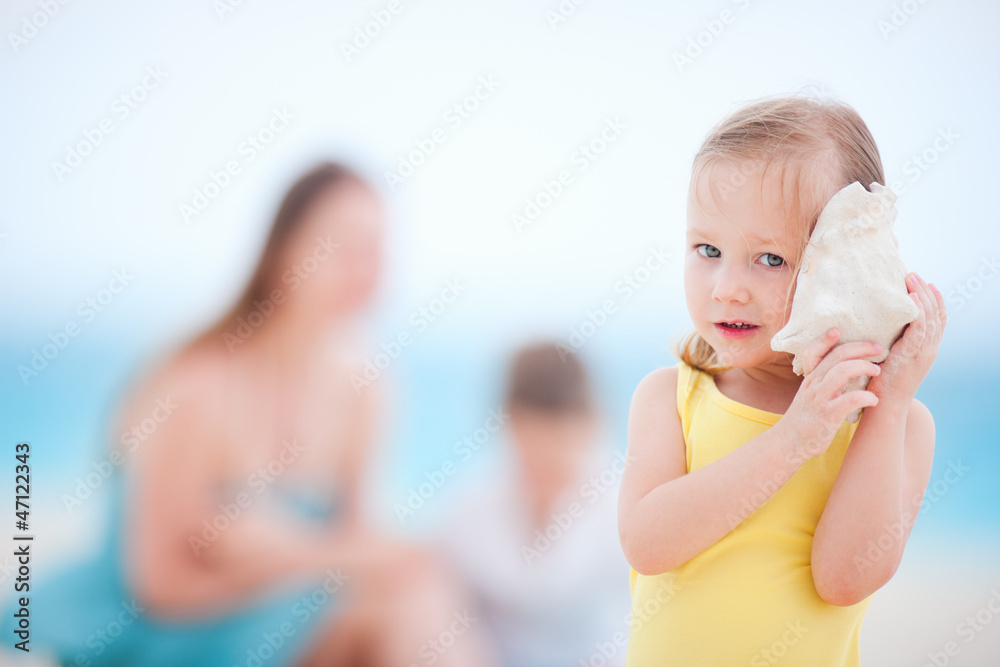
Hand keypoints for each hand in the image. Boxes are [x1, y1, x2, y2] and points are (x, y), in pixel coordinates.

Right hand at [778, 329, 881, 460]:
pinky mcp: (827, 415)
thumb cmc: (806, 418)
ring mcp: (819, 399)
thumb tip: (845, 367)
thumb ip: (823, 380)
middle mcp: (813, 384)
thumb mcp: (809, 394)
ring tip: (877, 370)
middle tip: (878, 348)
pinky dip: (865, 397)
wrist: (790, 443)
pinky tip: (874, 400)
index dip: (825, 339)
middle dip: (860, 348)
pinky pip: (849, 400)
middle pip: (836, 356)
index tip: (838, 330)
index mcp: (810, 378)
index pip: (814, 351)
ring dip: (863, 367)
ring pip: (841, 372)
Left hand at [867, 272, 945, 404]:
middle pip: (936, 314)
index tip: (927, 283)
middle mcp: (930, 349)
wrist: (885, 405)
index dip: (934, 300)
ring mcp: (923, 352)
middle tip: (914, 275)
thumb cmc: (883, 382)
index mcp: (927, 349)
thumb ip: (895, 342)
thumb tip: (883, 324)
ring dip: (921, 296)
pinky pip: (920, 329)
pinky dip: (918, 312)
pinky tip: (910, 298)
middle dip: (926, 292)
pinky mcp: (912, 355)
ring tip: (911, 279)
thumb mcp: (894, 357)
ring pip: (929, 318)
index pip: (938, 320)